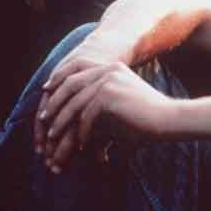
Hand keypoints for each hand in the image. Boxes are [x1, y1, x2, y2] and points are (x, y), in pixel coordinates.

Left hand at [34, 29, 134, 161]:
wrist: (167, 119)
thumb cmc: (147, 115)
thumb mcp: (122, 100)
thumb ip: (100, 99)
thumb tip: (78, 110)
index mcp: (113, 66)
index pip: (78, 66)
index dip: (59, 77)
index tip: (46, 90)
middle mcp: (109, 69)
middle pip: (70, 83)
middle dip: (54, 101)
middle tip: (43, 117)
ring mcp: (109, 81)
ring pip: (75, 102)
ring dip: (62, 121)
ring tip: (53, 135)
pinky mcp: (108, 96)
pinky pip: (86, 116)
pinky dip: (82, 132)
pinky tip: (81, 144)